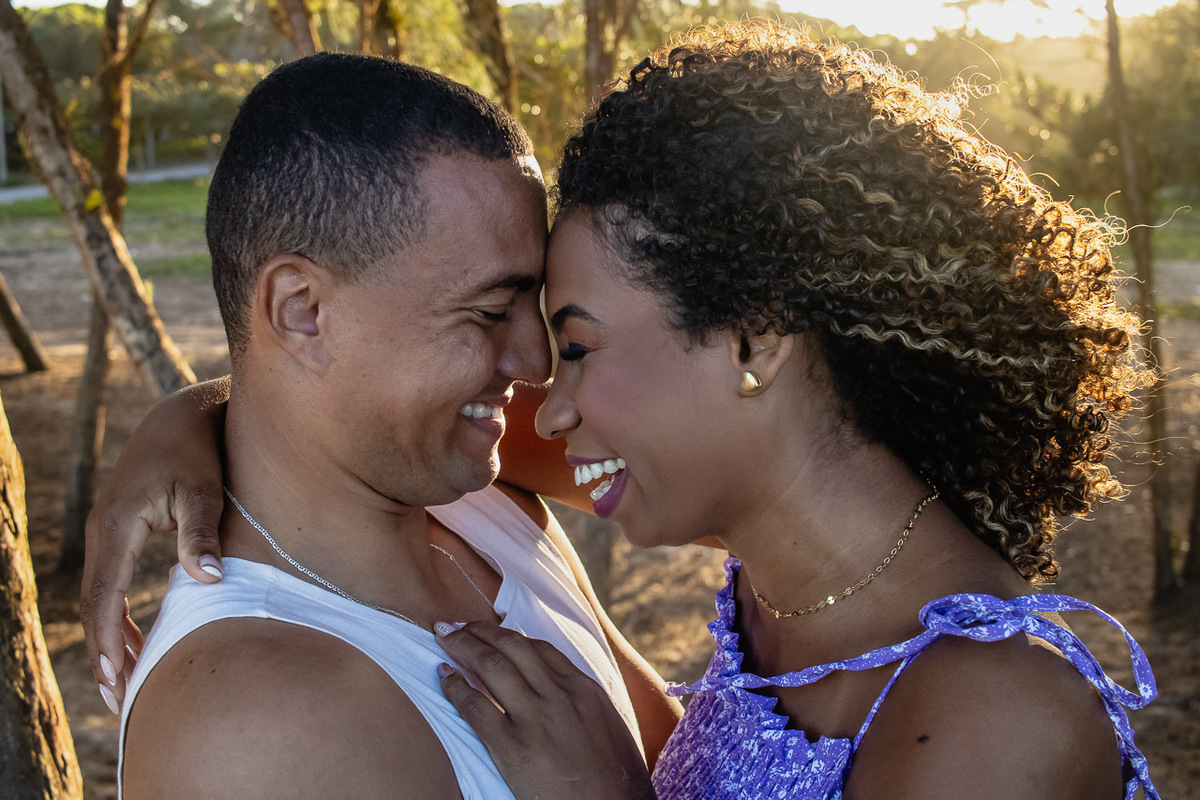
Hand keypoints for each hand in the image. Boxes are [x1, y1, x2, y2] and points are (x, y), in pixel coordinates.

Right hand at [80, 378, 229, 707]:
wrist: (184, 414)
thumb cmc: (200, 451)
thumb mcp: (204, 489)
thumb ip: (203, 533)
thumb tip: (208, 580)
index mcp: (117, 524)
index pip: (104, 592)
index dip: (109, 637)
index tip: (116, 676)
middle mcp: (101, 529)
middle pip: (93, 601)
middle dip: (104, 650)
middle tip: (117, 698)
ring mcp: (105, 529)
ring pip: (97, 595)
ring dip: (109, 637)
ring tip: (125, 681)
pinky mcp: (117, 531)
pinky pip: (107, 583)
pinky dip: (116, 615)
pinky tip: (135, 642)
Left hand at [436, 622, 655, 799]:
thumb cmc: (616, 780)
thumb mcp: (608, 726)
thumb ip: (583, 703)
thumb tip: (561, 691)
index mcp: (583, 689)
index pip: (540, 649)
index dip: (510, 635)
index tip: (492, 631)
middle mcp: (559, 696)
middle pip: (512, 647)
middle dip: (480, 631)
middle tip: (457, 624)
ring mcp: (535, 719)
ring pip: (492, 666)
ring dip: (463, 645)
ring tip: (445, 636)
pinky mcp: (512, 748)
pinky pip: (475, 707)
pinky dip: (455, 686)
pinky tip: (443, 676)